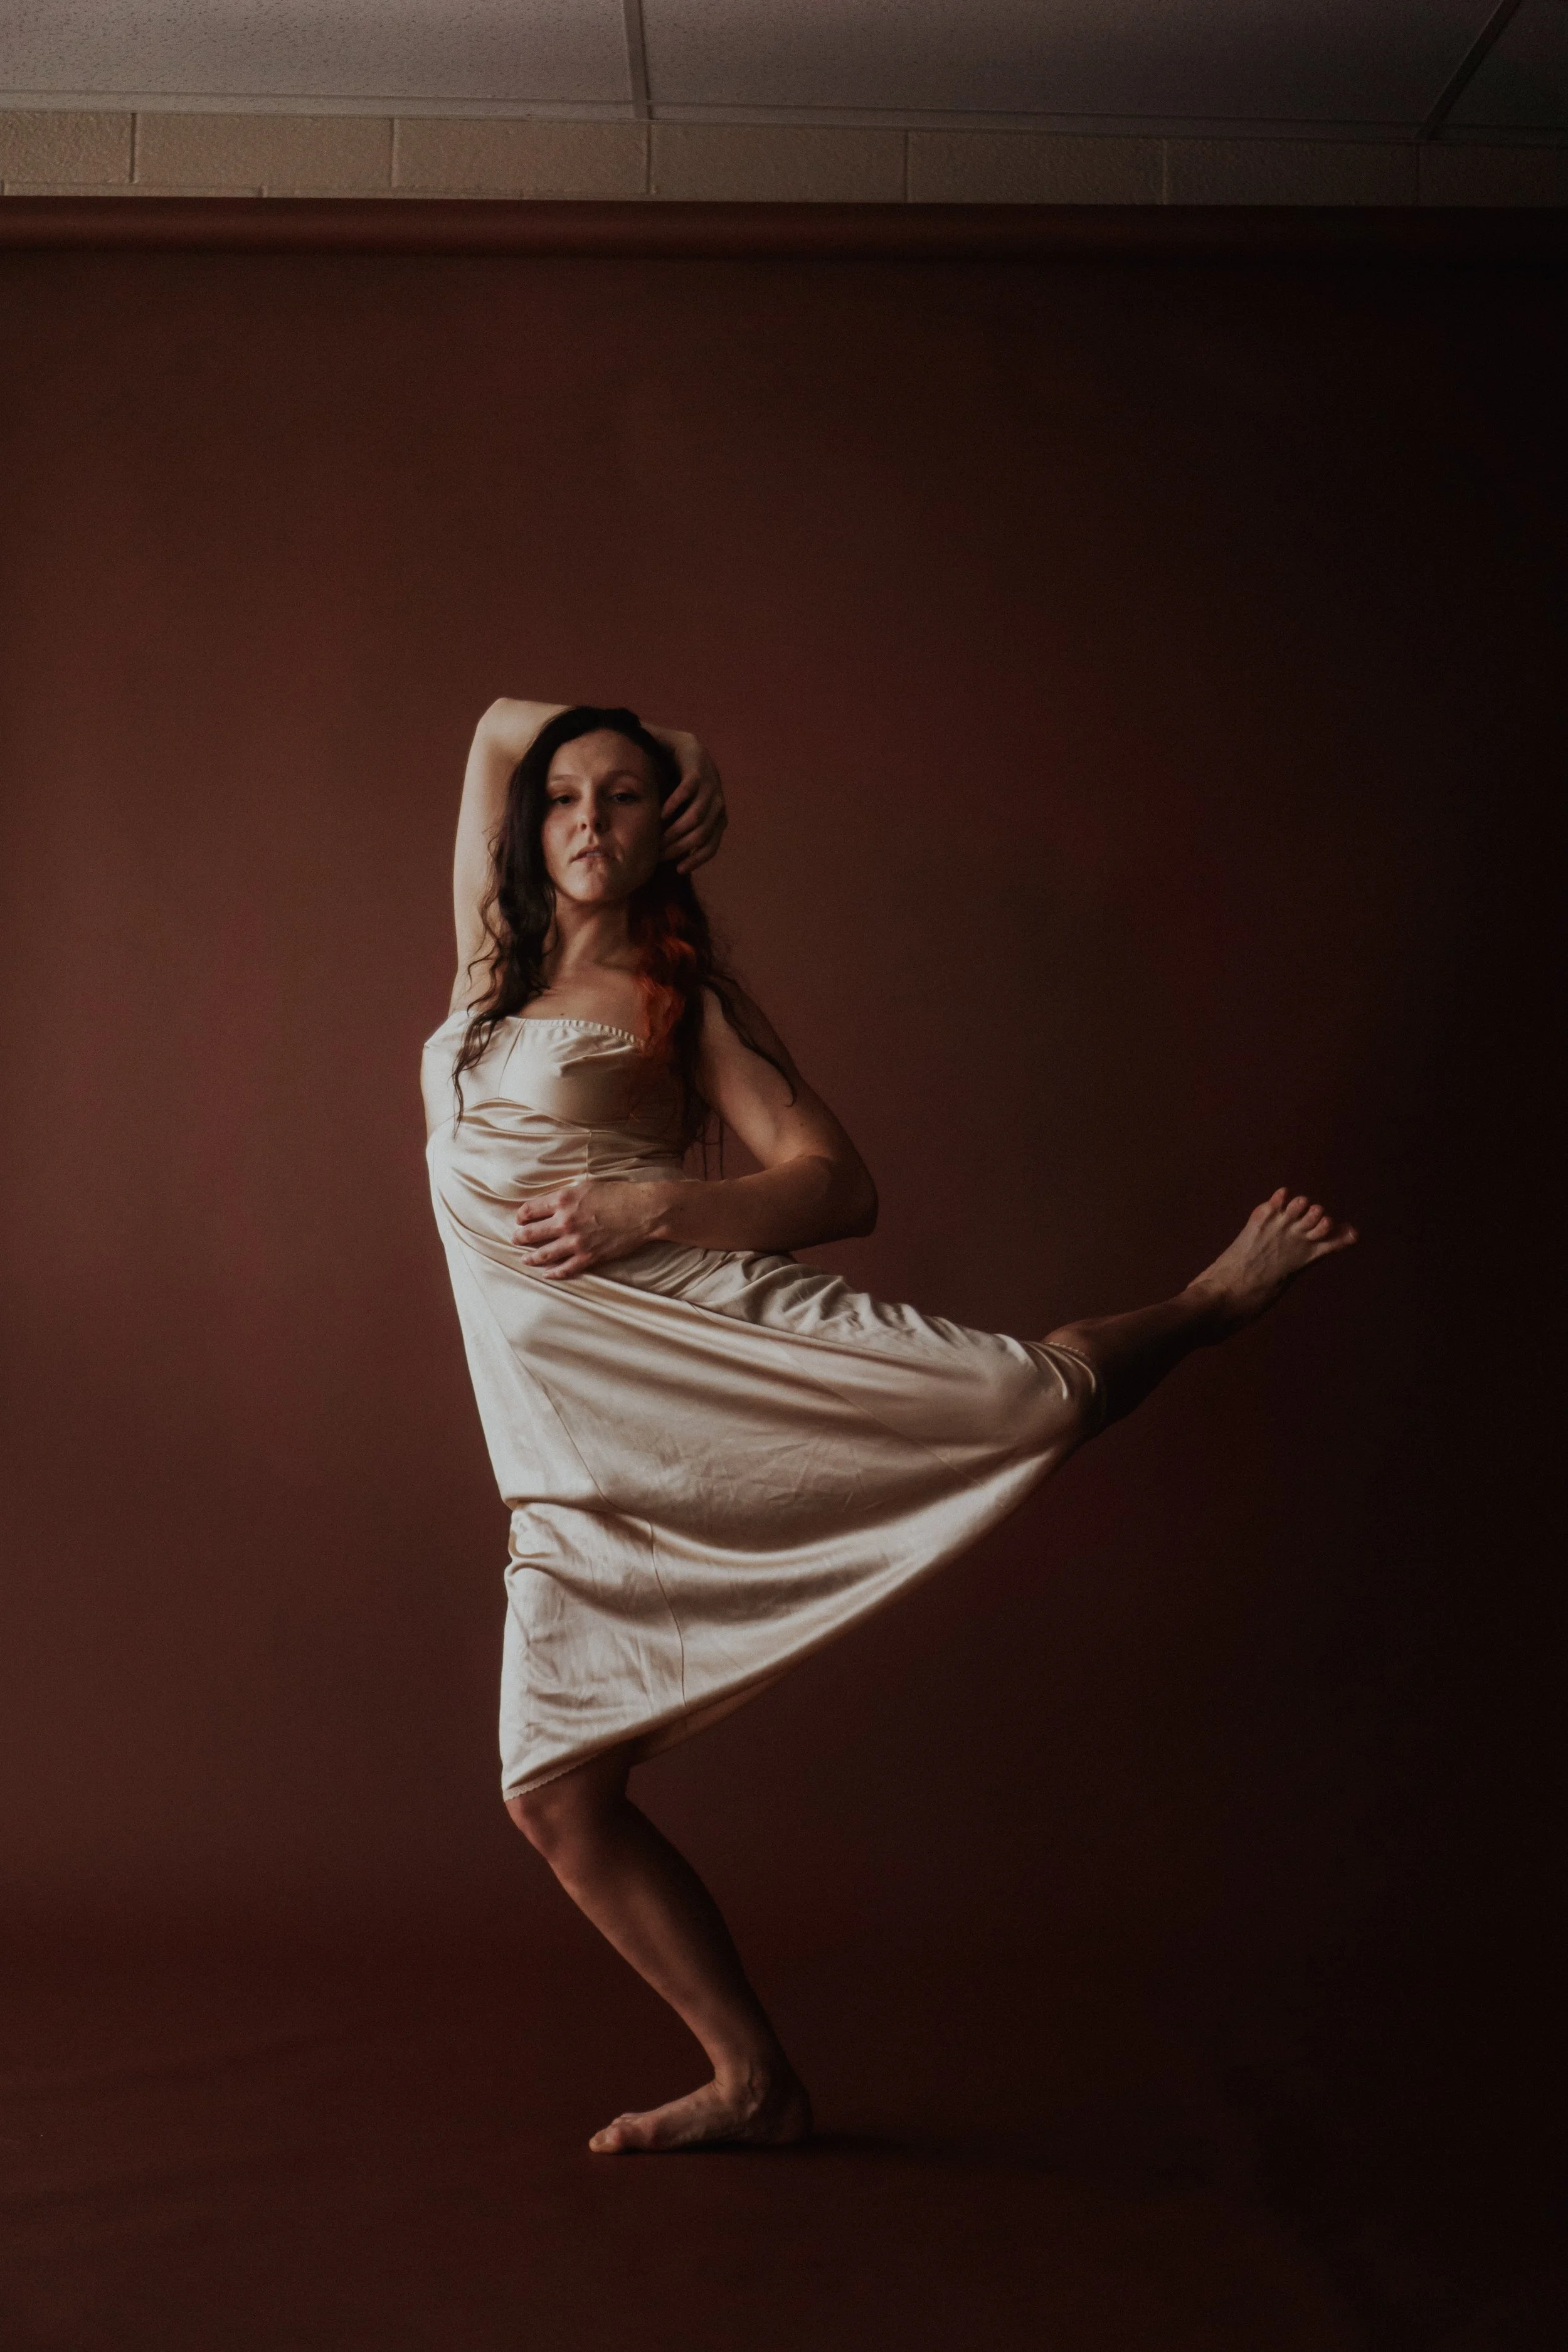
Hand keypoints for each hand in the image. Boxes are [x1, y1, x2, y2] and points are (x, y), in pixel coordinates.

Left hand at [512, 1178, 666, 1277]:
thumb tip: (551, 1204)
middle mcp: (564, 1221)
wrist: (643, 1211)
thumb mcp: (586, 1186)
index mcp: (562, 1200)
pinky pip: (565, 1269)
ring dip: (531, 1258)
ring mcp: (575, 1241)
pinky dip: (554, 1273)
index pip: (529, 1210)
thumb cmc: (617, 1194)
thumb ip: (566, 1197)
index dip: (521, 1216)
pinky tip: (547, 1274)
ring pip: (543, 1254)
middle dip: (520, 1237)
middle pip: (530, 1233)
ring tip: (525, 1259)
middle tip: (516, 1239)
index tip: (520, 1220)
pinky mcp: (588, 1256)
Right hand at [655, 733, 727, 873]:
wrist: (688, 749)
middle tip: (659, 854)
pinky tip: (662, 814)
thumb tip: (674, 858)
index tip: (678, 869)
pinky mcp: (698, 773)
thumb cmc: (687, 786)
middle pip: (700, 834)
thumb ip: (688, 831)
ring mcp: (710, 789)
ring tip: (659, 838)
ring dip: (676, 830)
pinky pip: (687, 792)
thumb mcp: (690, 811)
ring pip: (695, 817)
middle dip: (680, 847)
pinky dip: (674, 804)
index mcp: (719, 818)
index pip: (711, 847)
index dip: (695, 860)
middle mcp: (718, 806)